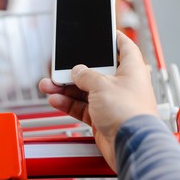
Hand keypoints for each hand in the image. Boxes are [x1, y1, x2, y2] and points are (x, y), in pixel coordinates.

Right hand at [39, 31, 157, 170]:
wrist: (130, 146)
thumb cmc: (129, 113)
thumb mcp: (102, 85)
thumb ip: (86, 75)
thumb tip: (77, 71)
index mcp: (131, 69)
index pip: (124, 47)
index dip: (114, 38)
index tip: (105, 32)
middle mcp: (122, 85)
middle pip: (97, 71)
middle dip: (76, 70)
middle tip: (60, 67)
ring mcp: (112, 102)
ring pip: (85, 90)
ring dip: (66, 88)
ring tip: (49, 85)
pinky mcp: (102, 118)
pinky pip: (82, 107)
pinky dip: (69, 104)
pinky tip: (56, 100)